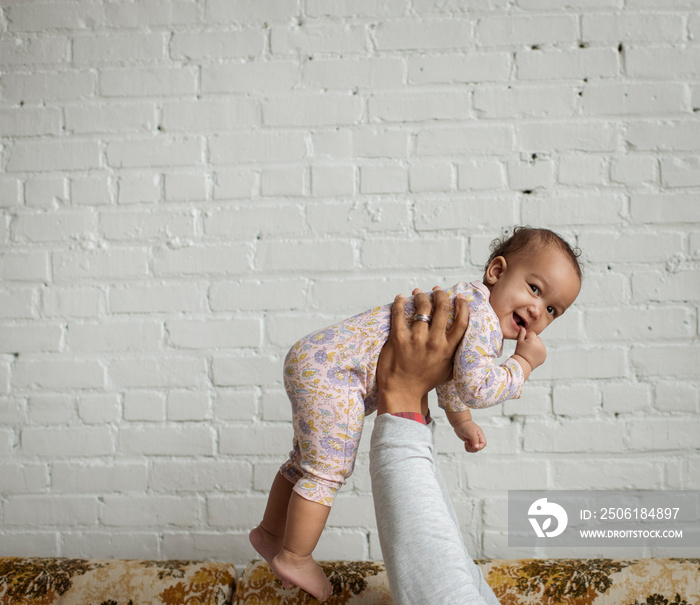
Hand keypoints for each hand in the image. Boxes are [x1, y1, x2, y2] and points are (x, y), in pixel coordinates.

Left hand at [376, 287, 469, 415]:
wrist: (402, 392)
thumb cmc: (425, 381)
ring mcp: (416, 340)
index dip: (462, 305)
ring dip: (421, 296)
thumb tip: (463, 336)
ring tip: (419, 294)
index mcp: (448, 349)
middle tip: (437, 291)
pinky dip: (399, 302)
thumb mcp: (448, 369)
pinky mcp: (398, 339)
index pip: (461, 321)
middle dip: (440, 295)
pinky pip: (399, 314)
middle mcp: (434, 342)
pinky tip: (400, 298)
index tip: (458, 297)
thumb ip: (455, 353)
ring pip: (422, 307)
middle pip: (442, 309)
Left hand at [452, 420, 486, 452]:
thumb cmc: (466, 425)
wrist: (459, 423)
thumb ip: (475, 440)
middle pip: (479, 448)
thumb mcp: (471, 432)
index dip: (479, 446)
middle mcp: (477, 438)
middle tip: (468, 443)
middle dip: (473, 447)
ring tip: (466, 442)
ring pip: (474, 449)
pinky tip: (465, 442)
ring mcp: (473, 440)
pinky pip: (469, 449)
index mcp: (480, 435)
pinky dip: (467, 447)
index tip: (473, 445)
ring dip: (469, 448)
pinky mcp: (469, 442)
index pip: (484, 443)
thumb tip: (477, 447)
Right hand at [514, 327, 546, 374]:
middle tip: (526, 348)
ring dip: (536, 346)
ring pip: (539, 344)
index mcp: (534, 339)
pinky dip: (538, 351)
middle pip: (537, 338)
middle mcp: (540, 344)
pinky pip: (542, 350)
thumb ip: (522, 333)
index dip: (526, 338)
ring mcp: (543, 350)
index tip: (524, 343)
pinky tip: (533, 355)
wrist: (523, 364)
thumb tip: (522, 326)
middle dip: (532, 341)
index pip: (532, 334)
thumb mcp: (519, 342)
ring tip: (529, 352)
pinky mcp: (544, 355)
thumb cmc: (520, 352)